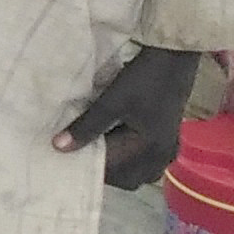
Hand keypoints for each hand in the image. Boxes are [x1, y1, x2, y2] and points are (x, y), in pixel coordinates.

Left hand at [55, 45, 200, 187]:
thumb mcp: (112, 101)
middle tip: (78, 151)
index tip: (65, 156)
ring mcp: (167, 148)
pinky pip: (144, 160)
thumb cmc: (145, 77)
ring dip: (115, 164)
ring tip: (92, 146)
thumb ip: (86, 126)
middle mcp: (162, 156)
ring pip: (135, 171)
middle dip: (103, 170)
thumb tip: (58, 147)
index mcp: (150, 150)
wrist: (176, 55)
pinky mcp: (167, 138)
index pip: (112, 171)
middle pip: (126, 178)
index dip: (88, 165)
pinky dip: (126, 156)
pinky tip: (110, 139)